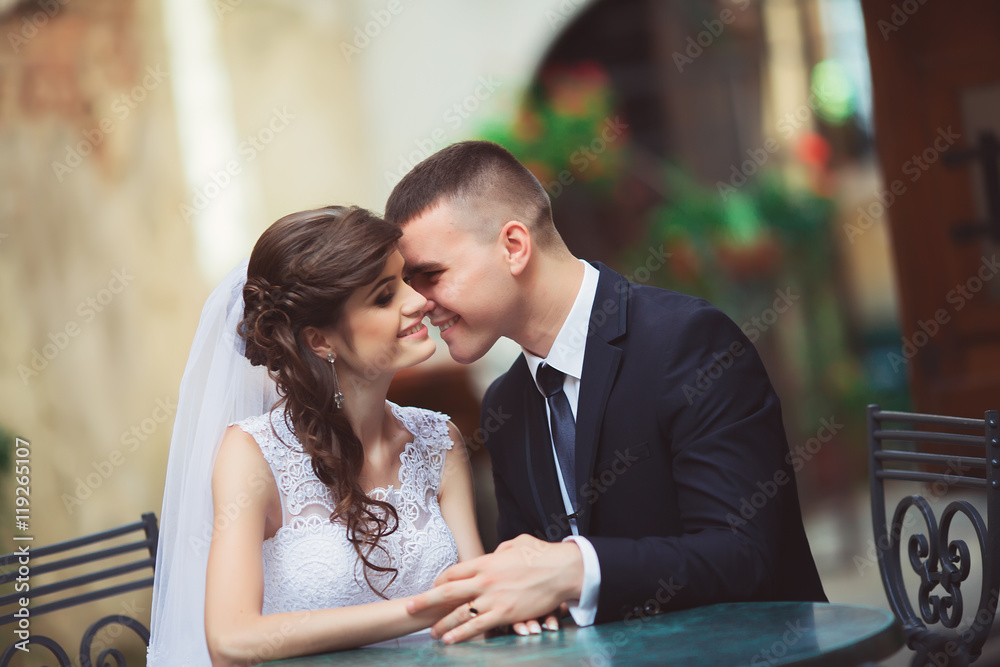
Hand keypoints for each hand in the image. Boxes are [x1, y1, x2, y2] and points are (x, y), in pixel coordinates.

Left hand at [405, 535, 582, 643]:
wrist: (562, 570)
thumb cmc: (542, 555)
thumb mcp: (516, 543)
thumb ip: (500, 550)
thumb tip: (494, 553)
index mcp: (486, 562)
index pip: (453, 572)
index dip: (440, 581)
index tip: (434, 587)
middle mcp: (484, 580)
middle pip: (447, 591)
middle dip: (425, 602)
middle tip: (409, 608)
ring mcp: (493, 598)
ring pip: (459, 613)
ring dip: (442, 624)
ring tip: (431, 632)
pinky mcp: (505, 614)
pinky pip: (478, 627)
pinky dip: (461, 634)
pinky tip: (449, 640)